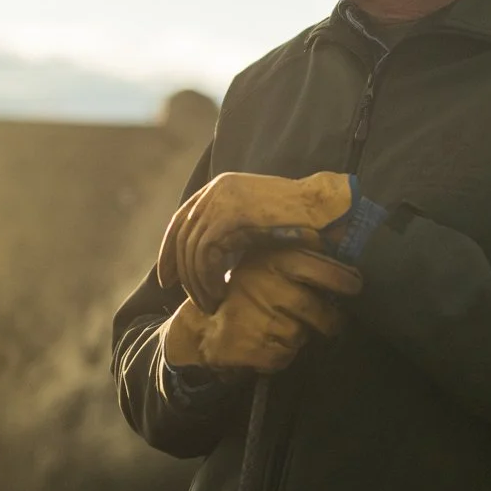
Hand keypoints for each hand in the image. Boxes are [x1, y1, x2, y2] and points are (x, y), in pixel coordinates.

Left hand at [156, 171, 347, 311]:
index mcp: (219, 187)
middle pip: (182, 237)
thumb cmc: (298, 221)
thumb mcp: (255, 221)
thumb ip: (229, 230)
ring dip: (198, 282)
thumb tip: (206, 258)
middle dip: (181, 272)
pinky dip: (209, 278)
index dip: (169, 252)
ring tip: (212, 302)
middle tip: (192, 299)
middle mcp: (215, 189)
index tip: (167, 279)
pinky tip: (221, 293)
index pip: (180, 221)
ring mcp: (220, 200)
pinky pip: (205, 255)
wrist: (323, 210)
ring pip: (192, 250)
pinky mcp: (229, 216)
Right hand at [163, 247, 363, 373]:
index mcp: (276, 261)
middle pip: (321, 312)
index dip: (345, 280)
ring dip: (297, 337)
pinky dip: (279, 355)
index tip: (356, 286)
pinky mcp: (255, 347)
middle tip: (331, 323)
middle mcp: (271, 287)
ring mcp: (262, 318)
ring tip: (274, 327)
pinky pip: (285, 357)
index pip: (324, 270)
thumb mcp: (268, 262)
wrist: (201, 324)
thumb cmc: (246, 290)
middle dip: (331, 322)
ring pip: (303, 336)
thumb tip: (346, 256)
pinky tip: (263, 342)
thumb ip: (302, 258)